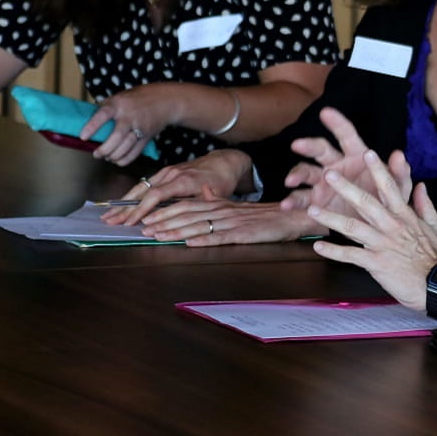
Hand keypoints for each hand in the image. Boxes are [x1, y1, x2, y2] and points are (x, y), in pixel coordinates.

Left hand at [81, 83, 182, 165]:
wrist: (166, 100)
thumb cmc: (138, 98)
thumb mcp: (120, 96)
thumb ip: (106, 107)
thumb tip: (88, 119)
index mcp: (119, 104)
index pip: (103, 115)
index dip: (92, 126)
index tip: (83, 137)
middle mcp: (130, 116)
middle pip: (116, 137)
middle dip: (104, 149)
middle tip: (96, 154)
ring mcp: (140, 126)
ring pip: (126, 146)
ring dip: (114, 156)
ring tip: (107, 157)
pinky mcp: (147, 136)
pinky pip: (136, 152)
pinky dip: (125, 159)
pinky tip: (118, 161)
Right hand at [101, 149, 251, 225]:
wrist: (223, 162)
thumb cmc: (220, 181)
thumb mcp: (213, 197)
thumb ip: (194, 207)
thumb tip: (176, 220)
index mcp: (182, 180)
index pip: (155, 195)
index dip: (141, 209)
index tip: (129, 222)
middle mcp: (170, 174)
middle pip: (142, 191)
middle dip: (124, 207)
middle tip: (108, 220)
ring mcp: (166, 172)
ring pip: (140, 187)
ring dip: (123, 202)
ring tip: (108, 215)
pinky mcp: (164, 173)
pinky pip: (145, 185)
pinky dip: (132, 196)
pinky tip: (121, 205)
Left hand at [139, 191, 324, 245]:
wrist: (293, 216)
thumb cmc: (266, 215)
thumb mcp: (239, 205)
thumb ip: (218, 199)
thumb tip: (203, 192)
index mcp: (220, 205)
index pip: (187, 206)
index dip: (165, 212)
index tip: (147, 218)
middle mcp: (223, 211)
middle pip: (188, 215)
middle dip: (163, 222)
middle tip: (143, 228)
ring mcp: (233, 222)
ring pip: (199, 225)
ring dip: (176, 231)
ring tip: (158, 236)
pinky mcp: (244, 234)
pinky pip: (220, 237)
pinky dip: (204, 239)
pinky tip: (189, 243)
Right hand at [279, 107, 397, 211]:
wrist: (376, 224)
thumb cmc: (387, 199)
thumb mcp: (397, 188)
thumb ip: (399, 172)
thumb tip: (399, 155)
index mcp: (357, 156)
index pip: (347, 135)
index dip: (337, 123)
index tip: (326, 111)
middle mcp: (337, 165)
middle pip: (320, 149)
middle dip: (308, 145)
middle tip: (297, 144)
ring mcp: (324, 182)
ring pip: (306, 171)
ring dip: (296, 173)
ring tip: (290, 181)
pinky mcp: (316, 201)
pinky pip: (301, 198)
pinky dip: (292, 200)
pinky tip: (286, 204)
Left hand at [306, 151, 436, 311]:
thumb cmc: (435, 256)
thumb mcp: (434, 226)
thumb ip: (425, 204)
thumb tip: (421, 185)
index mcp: (405, 216)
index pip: (390, 187)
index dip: (378, 170)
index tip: (368, 153)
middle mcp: (391, 226)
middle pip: (365, 202)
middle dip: (345, 187)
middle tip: (329, 174)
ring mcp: (382, 244)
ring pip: (352, 228)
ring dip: (331, 218)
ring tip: (313, 209)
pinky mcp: (376, 263)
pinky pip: (350, 255)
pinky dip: (333, 251)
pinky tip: (318, 246)